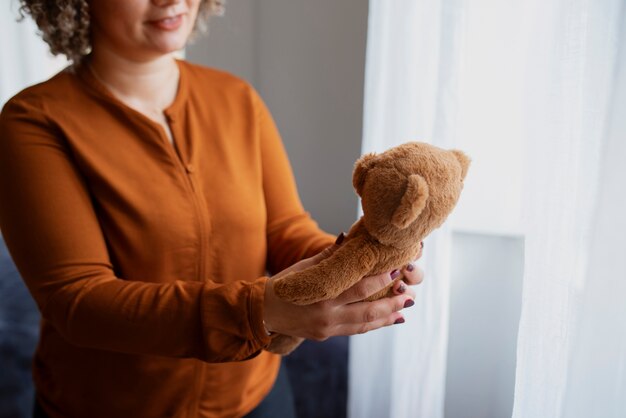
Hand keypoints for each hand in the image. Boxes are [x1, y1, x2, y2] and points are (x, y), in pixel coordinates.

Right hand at [263, 239, 418, 339]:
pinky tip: (386, 319)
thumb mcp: (304, 267)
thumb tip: (348, 237)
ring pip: (364, 324)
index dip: (379, 281)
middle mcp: (327, 316)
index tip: (397, 271)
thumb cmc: (283, 285)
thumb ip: (329, 255)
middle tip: (409, 294)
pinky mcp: (326, 335)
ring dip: (387, 317)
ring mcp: (327, 328)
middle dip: (391, 302)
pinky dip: (372, 325)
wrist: (262, 313)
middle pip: (367, 311)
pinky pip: (354, 330)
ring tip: (404, 308)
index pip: (358, 289)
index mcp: (323, 296)